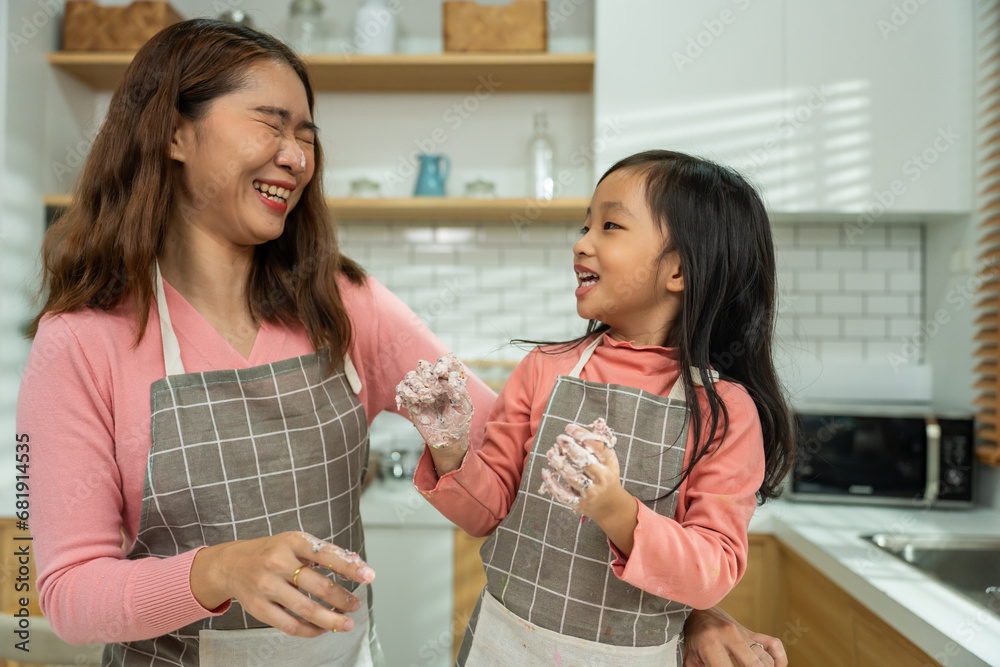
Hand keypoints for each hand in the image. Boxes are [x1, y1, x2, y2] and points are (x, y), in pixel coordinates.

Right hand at [190, 531, 375, 636]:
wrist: (231, 563)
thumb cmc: (272, 552)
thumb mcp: (297, 543)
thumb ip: (326, 553)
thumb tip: (358, 563)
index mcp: (292, 542)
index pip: (326, 555)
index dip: (350, 567)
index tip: (369, 576)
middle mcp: (278, 562)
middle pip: (318, 586)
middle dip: (342, 599)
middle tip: (356, 604)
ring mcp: (267, 586)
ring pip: (306, 609)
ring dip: (331, 619)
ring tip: (346, 622)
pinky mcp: (259, 608)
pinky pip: (290, 625)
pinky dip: (312, 630)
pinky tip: (324, 628)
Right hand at [396, 354, 473, 450]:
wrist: (448, 440)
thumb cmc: (459, 422)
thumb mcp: (465, 407)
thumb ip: (459, 390)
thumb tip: (450, 377)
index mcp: (448, 380)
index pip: (443, 362)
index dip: (441, 363)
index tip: (441, 373)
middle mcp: (433, 383)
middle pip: (423, 366)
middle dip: (427, 375)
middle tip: (435, 392)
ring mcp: (421, 392)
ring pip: (410, 376)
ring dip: (417, 385)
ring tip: (427, 399)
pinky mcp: (411, 402)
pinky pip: (402, 390)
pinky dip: (406, 393)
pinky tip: (416, 402)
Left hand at [538, 420, 637, 552]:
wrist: (611, 507)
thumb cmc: (606, 476)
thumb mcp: (608, 459)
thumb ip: (600, 441)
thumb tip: (598, 420)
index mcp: (610, 465)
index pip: (598, 447)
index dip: (583, 435)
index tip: (569, 427)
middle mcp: (602, 479)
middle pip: (585, 462)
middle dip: (570, 448)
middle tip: (559, 438)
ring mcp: (591, 493)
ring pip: (573, 478)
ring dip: (559, 464)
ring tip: (550, 452)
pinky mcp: (580, 504)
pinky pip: (563, 495)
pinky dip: (552, 484)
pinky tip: (545, 472)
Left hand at [682, 606, 786, 666]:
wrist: (698, 609)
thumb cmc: (692, 636)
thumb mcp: (690, 657)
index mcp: (711, 643)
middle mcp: (731, 636)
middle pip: (753, 665)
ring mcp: (744, 633)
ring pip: (764, 660)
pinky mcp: (752, 632)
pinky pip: (774, 646)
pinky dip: (779, 660)